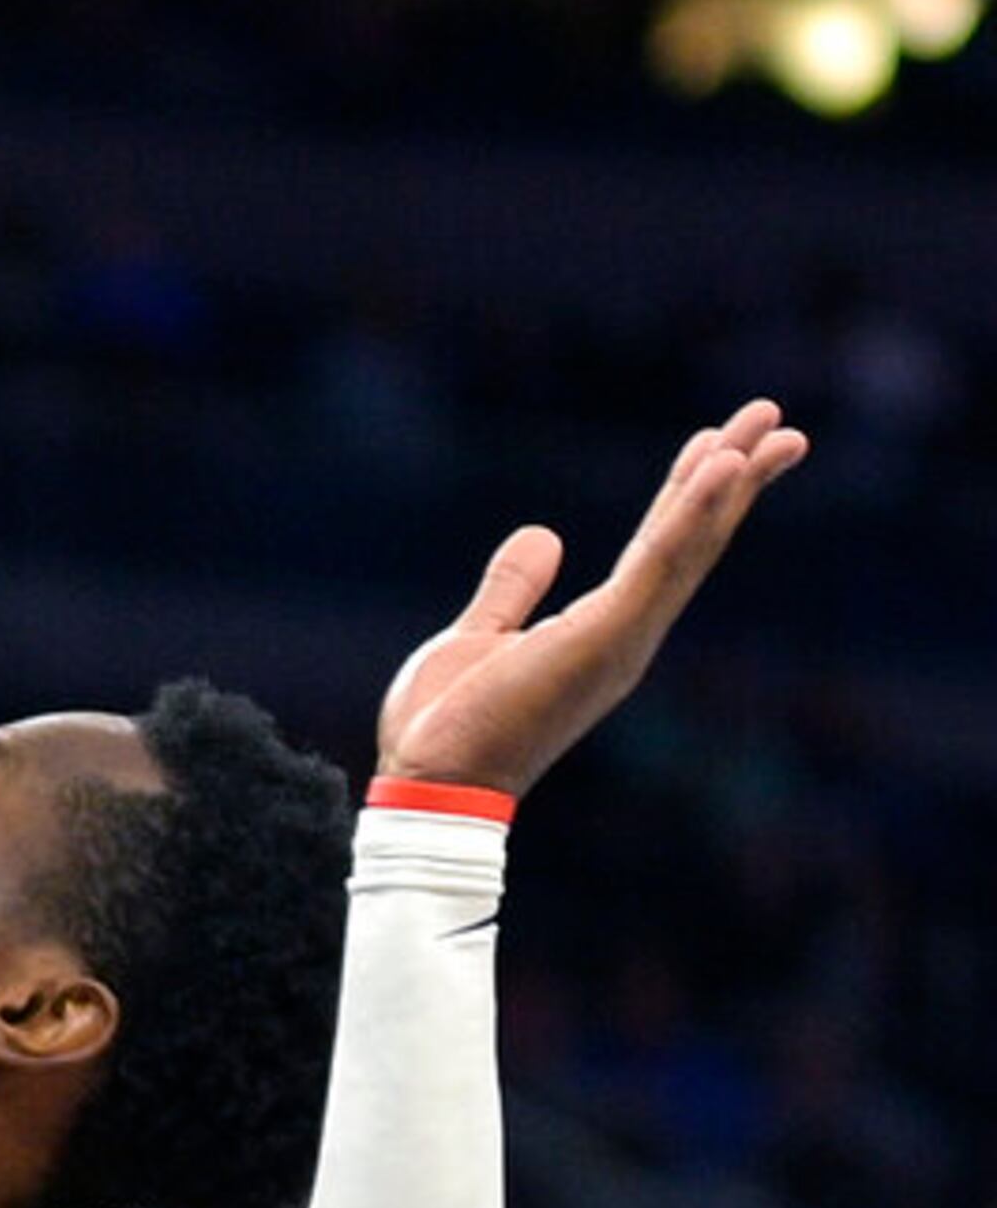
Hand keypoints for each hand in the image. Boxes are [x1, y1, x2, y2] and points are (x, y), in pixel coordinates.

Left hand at [377, 400, 807, 797]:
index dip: (690, 495)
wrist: (428, 784)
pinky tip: (724, 468)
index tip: (722, 446)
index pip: (658, 550)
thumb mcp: (478, 635)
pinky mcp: (605, 639)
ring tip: (773, 430)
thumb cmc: (447, 726)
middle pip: (693, 541)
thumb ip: (513, 587)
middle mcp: (625, 634)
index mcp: (598, 631)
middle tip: (779, 423)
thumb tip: (544, 536)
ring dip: (729, 484)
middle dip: (737, 478)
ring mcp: (621, 638)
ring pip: (689, 546)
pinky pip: (659, 565)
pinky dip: (691, 515)